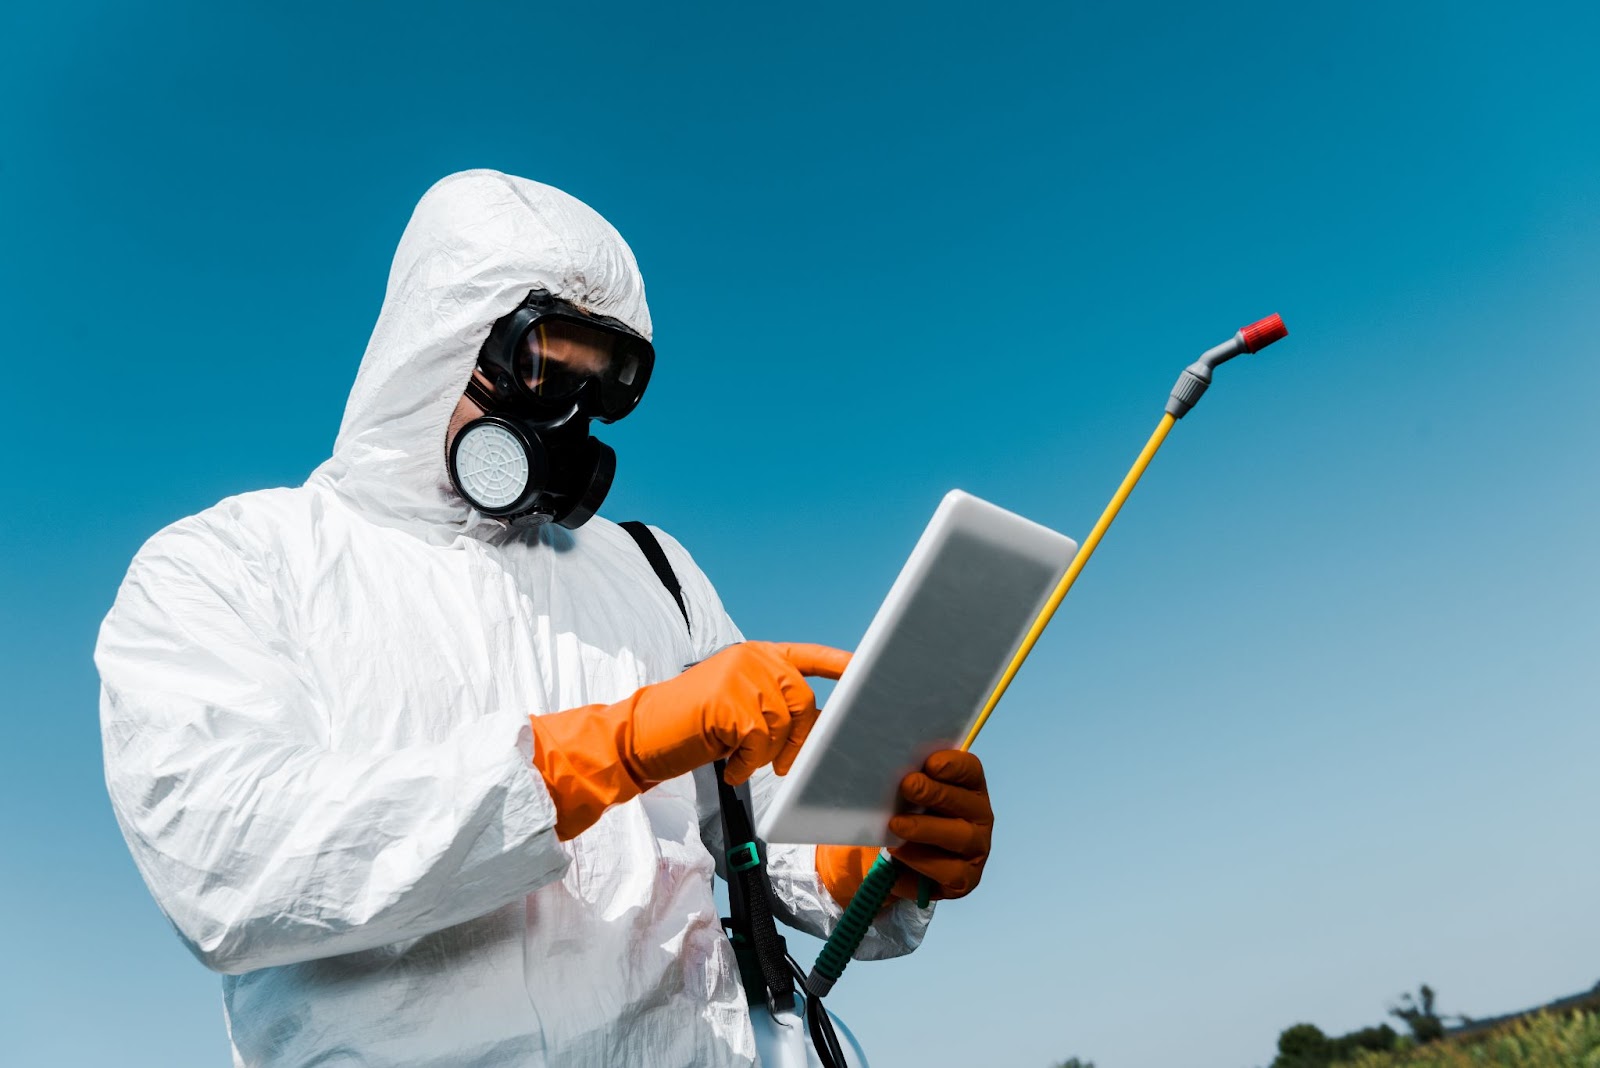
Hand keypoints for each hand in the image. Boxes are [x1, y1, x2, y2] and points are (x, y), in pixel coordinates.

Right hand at [628, 641, 849, 784]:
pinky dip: (748, 763)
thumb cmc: (690, 726)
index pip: (808, 656)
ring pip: (783, 725)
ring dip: (767, 754)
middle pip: (803, 700)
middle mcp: (751, 659)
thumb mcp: (737, 705)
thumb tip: (819, 726)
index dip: (840, 664)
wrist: (641, 735)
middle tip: (783, 763)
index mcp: (757, 655)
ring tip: (741, 760)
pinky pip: (759, 741)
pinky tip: (730, 768)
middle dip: (799, 738)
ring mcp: (739, 677)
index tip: (866, 671)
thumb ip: (772, 703)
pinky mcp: (727, 702)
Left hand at [887, 749, 992, 900]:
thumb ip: (907, 781)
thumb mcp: (904, 796)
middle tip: (908, 786)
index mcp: (968, 787)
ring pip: (960, 836)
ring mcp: (976, 847)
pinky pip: (950, 871)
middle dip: (935, 792)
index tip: (930, 764)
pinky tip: (900, 853)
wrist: (897, 861)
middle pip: (964, 801)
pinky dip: (922, 861)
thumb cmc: (905, 816)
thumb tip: (887, 766)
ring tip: (897, 825)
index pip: (970, 770)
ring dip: (926, 828)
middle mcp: (978, 815)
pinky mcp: (966, 877)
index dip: (953, 765)